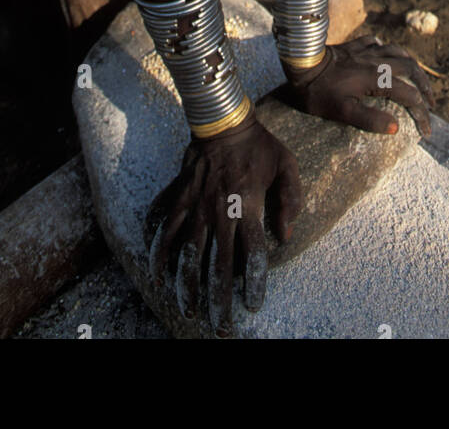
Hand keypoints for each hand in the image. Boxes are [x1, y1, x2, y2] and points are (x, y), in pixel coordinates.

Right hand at [145, 114, 300, 336]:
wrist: (223, 120)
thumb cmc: (260, 145)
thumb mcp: (288, 165)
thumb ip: (292, 200)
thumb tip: (286, 235)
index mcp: (249, 205)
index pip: (253, 255)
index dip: (253, 284)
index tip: (252, 306)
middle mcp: (220, 210)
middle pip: (218, 265)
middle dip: (218, 301)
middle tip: (220, 328)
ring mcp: (196, 205)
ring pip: (187, 254)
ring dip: (187, 286)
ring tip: (189, 310)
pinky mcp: (180, 197)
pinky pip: (165, 228)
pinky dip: (158, 253)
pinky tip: (156, 276)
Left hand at [282, 39, 434, 137]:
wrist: (300, 64)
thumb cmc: (319, 92)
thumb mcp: (342, 112)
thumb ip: (370, 120)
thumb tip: (396, 127)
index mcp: (377, 79)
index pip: (409, 96)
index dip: (421, 114)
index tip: (426, 132)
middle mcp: (376, 61)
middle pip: (411, 69)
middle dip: (425, 86)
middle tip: (431, 103)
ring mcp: (365, 51)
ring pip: (397, 52)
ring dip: (412, 65)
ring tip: (418, 77)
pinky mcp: (353, 46)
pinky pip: (377, 42)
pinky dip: (387, 48)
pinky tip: (386, 53)